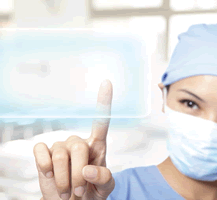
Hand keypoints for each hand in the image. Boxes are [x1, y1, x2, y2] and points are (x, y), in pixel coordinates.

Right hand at [33, 79, 114, 199]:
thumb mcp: (105, 189)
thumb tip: (88, 170)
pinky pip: (41, 152)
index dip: (104, 102)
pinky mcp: (44, 152)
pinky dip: (45, 167)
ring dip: (63, 179)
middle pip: (78, 147)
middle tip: (79, 192)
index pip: (101, 121)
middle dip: (78, 174)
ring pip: (60, 154)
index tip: (107, 82)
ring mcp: (60, 146)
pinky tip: (49, 175)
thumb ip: (104, 179)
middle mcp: (79, 142)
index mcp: (97, 147)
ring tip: (67, 192)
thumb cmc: (91, 192)